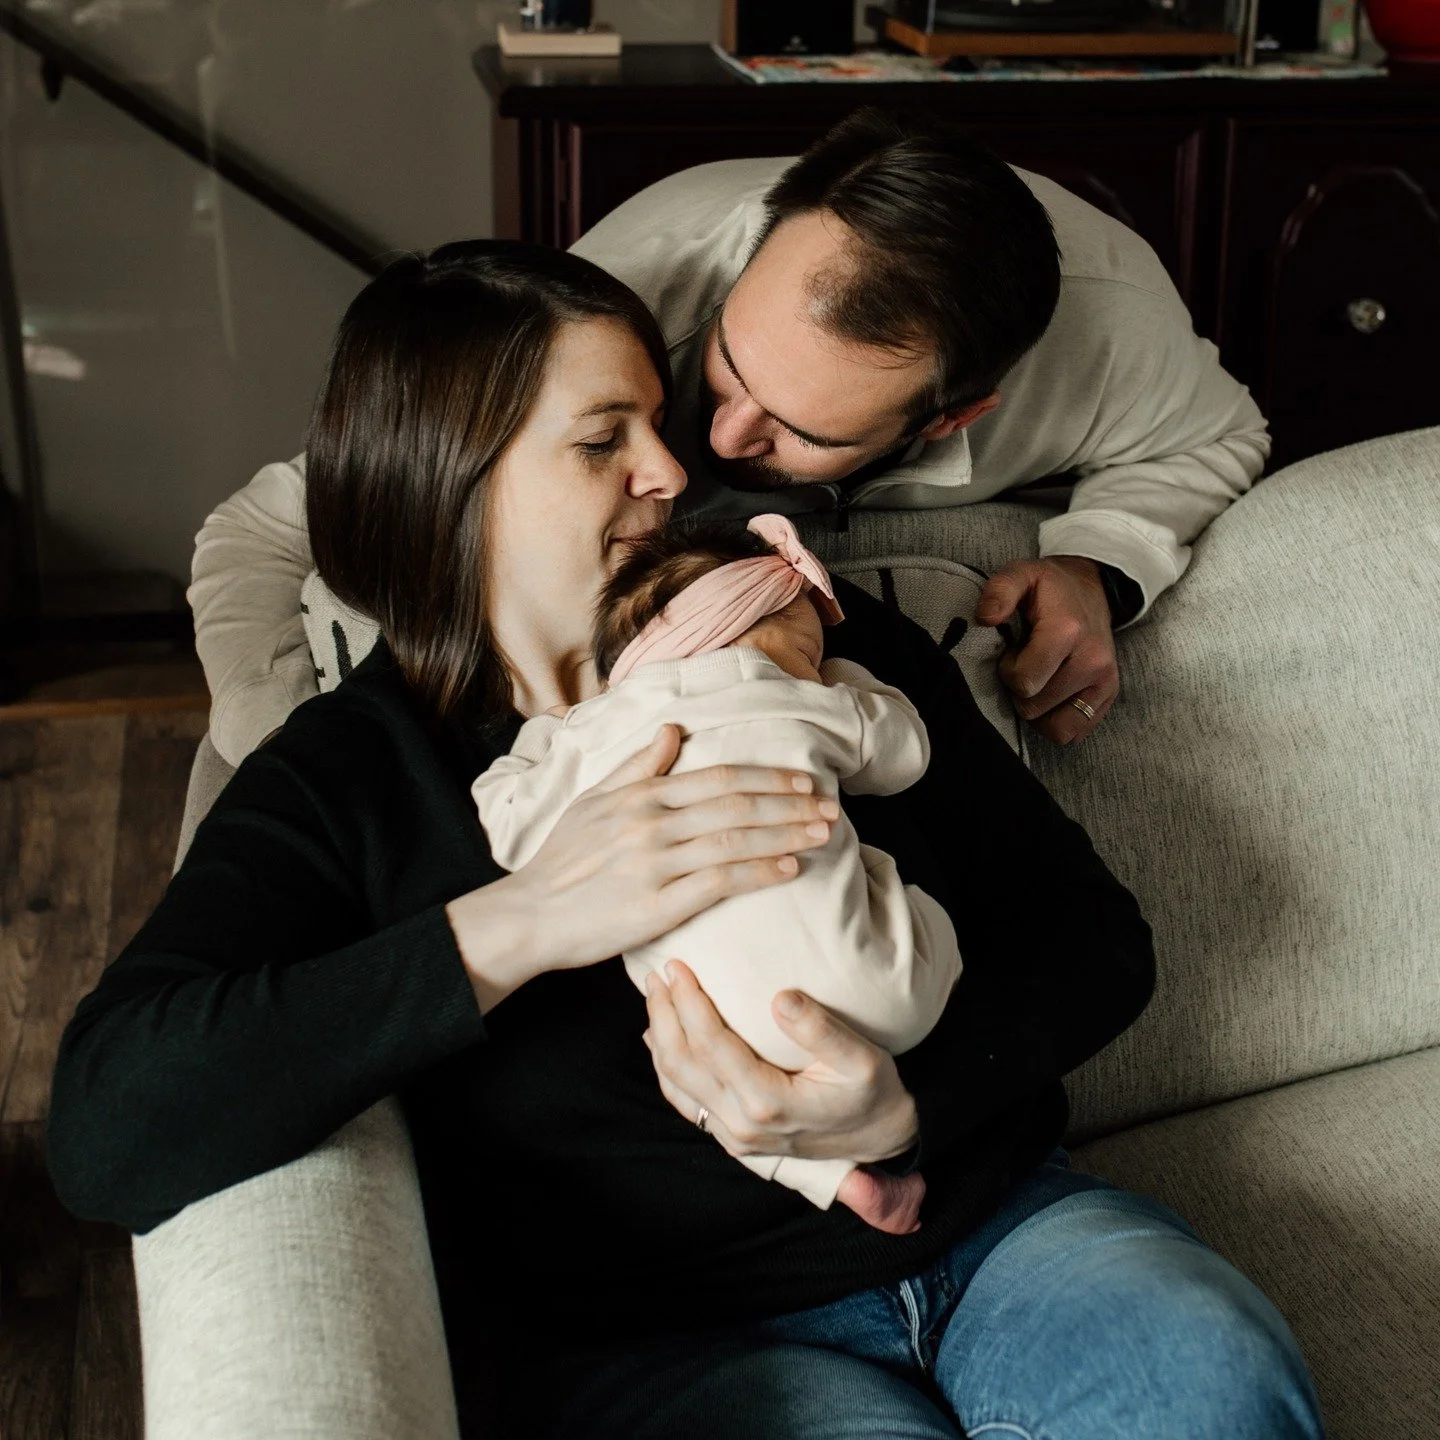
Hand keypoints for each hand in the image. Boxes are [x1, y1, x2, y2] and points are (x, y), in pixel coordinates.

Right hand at [447, 726, 837, 1010]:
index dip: (767, 778)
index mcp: (640, 796)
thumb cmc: (562, 860)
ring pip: (734, 840)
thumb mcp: (594, 800)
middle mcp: (650, 824)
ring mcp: (654, 865)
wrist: (529, 915)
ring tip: (823, 834)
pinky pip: (718, 883)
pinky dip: (758, 872)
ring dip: (786, 835)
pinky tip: (788, 868)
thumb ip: (639, 766)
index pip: (718, 778)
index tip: (805, 781)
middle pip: (736, 805)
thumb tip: (674, 729)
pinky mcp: (655, 906)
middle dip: (790, 804)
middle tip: (831, 807)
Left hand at [642, 960, 918, 1165]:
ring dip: (660, 1038)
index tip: (677, 967)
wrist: (879, 1140)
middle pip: (683, 1063)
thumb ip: (820, 1029)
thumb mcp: (861, 1059)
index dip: (689, 1002)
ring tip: (655, 996)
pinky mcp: (733, 1138)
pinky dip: (667, 1069)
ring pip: (677, 1085)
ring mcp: (734, 1136)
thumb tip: (781, 997)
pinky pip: (687, 1103)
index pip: (711, 1044)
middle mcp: (742, 1124)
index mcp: (769, 1101)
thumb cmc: (872, 1093)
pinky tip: (659, 1041)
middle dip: (664, 1014)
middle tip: (656, 975)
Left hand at [975, 556, 1118, 743]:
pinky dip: (1056, 721)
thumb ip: (999, 591)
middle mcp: (1093, 661)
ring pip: (1055, 729)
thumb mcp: (1020, 575)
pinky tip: (1051, 694)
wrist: (1090, 589)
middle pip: (1034, 707)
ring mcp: (1105, 683)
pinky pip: (1074, 733)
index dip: (1009, 671)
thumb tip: (985, 618)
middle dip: (1021, 690)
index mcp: (1068, 631)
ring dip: (1038, 710)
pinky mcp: (1108, 698)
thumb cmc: (1048, 588)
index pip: (1025, 682)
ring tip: (1039, 680)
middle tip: (1026, 663)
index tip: (1013, 652)